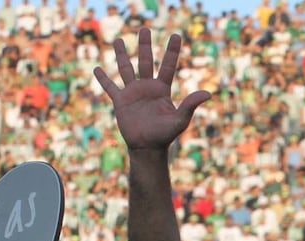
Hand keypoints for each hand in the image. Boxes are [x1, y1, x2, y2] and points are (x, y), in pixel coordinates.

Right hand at [94, 29, 211, 151]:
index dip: (172, 51)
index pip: (168, 65)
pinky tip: (96, 69)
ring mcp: (133, 93)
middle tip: (144, 29)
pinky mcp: (120, 102)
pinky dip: (103, 79)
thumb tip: (208, 93)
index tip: (176, 35)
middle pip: (146, 61)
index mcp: (162, 89)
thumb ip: (191, 105)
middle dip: (145, 45)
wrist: (147, 148)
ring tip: (119, 40)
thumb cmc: (165, 135)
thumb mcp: (180, 120)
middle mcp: (147, 88)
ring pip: (126, 69)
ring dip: (122, 55)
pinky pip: (110, 87)